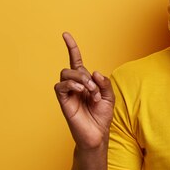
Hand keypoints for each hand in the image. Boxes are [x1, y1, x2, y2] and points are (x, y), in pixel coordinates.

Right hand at [54, 32, 114, 148]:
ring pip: (66, 73)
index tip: (65, 35)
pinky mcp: (63, 101)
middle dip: (85, 75)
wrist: (97, 135)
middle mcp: (75, 86)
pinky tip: (81, 91)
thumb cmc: (102, 117)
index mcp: (85, 82)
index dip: (72, 48)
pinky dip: (71, 84)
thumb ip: (104, 83)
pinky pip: (60, 86)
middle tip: (95, 90)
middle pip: (72, 68)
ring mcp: (68, 93)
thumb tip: (95, 72)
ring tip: (90, 92)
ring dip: (81, 80)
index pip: (76, 61)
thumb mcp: (109, 97)